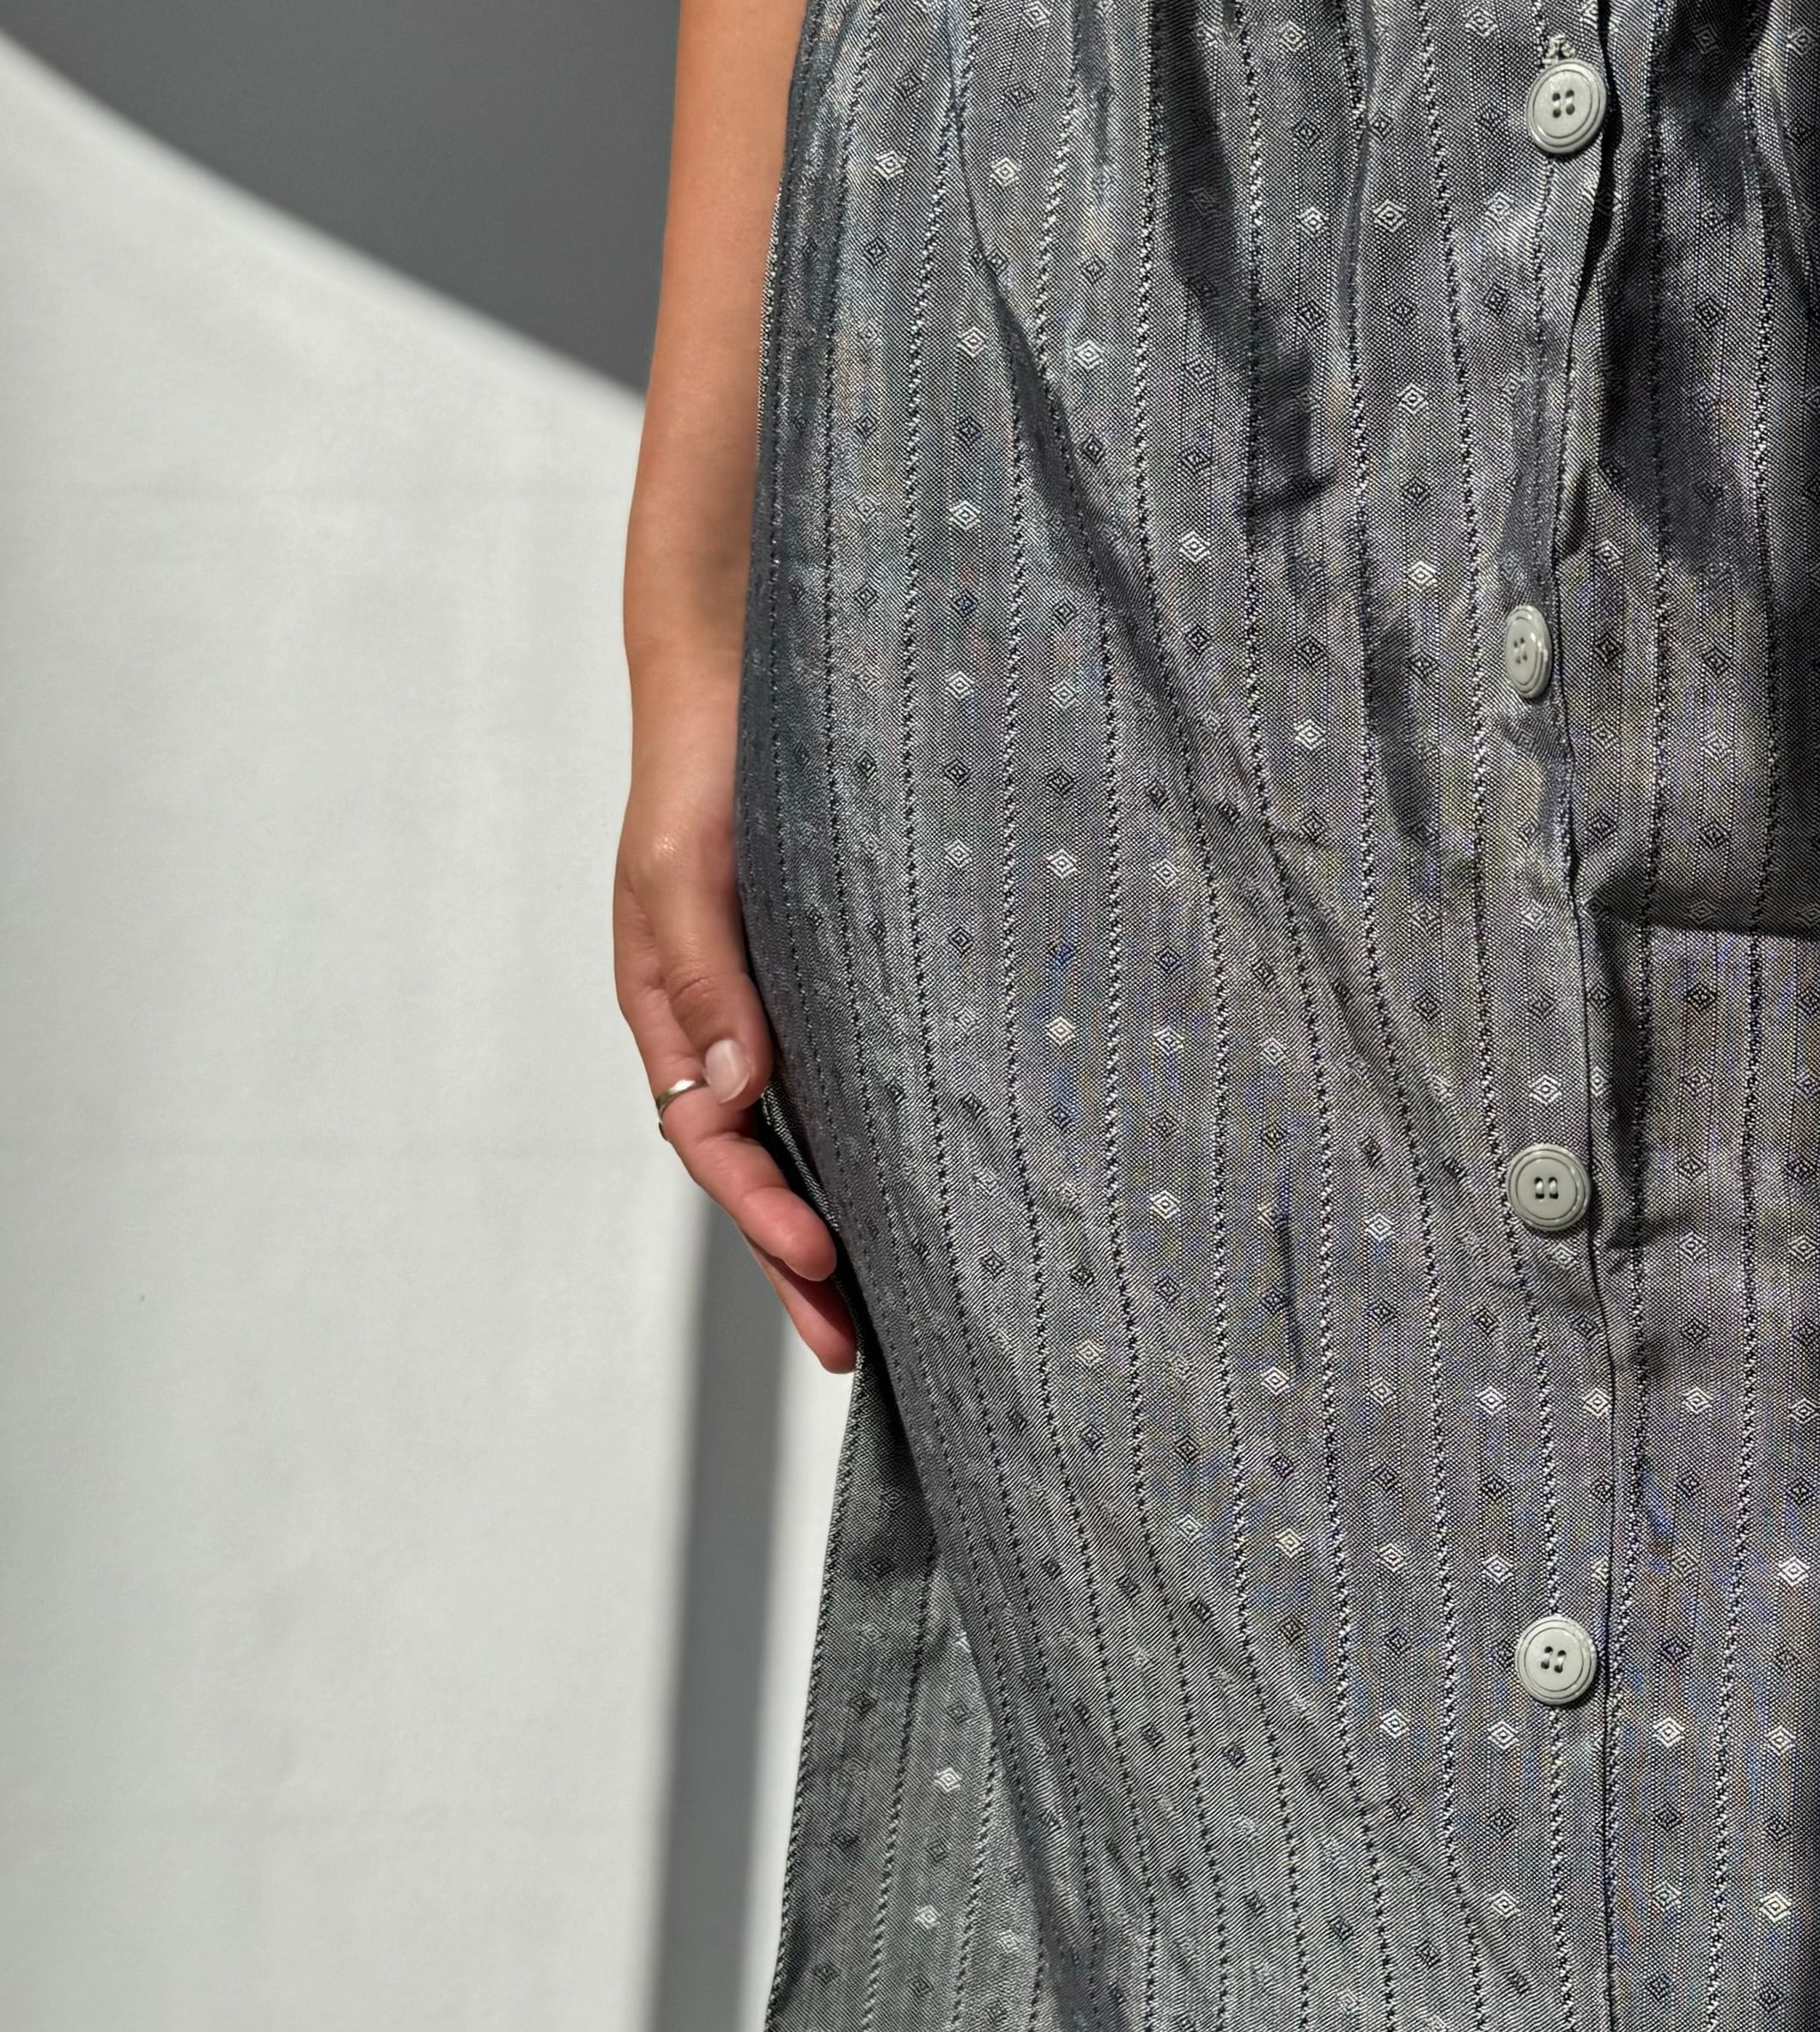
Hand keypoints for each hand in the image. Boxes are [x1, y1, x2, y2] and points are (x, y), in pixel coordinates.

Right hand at [613, 658, 858, 1369]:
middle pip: (760, 1171)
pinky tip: (936, 1189)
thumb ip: (702, 978)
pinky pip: (855, 1083)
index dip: (761, 1212)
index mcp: (671, 1016)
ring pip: (810, 1142)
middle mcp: (725, 1030)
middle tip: (853, 1350)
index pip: (712, 1142)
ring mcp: (782, 1013)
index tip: (821, 1265)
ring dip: (848, 1221)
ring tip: (901, 1310)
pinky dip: (883, 1145)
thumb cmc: (705, 773)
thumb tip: (732, 1090)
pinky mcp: (838, 986)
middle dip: (799, 1264)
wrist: (755, 682)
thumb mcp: (684, 871)